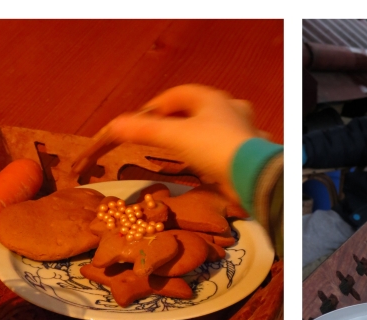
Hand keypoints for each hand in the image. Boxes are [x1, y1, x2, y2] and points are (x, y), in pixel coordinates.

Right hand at [72, 85, 264, 199]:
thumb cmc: (214, 148)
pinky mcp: (248, 154)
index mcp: (212, 98)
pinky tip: (207, 166)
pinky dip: (214, 155)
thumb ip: (144, 131)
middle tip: (158, 135)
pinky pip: (227, 149)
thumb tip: (113, 126)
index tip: (140, 121)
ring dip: (197, 137)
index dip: (156, 107)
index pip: (177, 95)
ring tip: (181, 150)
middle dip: (177, 121)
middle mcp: (230, 110)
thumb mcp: (174, 137)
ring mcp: (242, 132)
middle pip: (197, 110)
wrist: (253, 176)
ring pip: (215, 128)